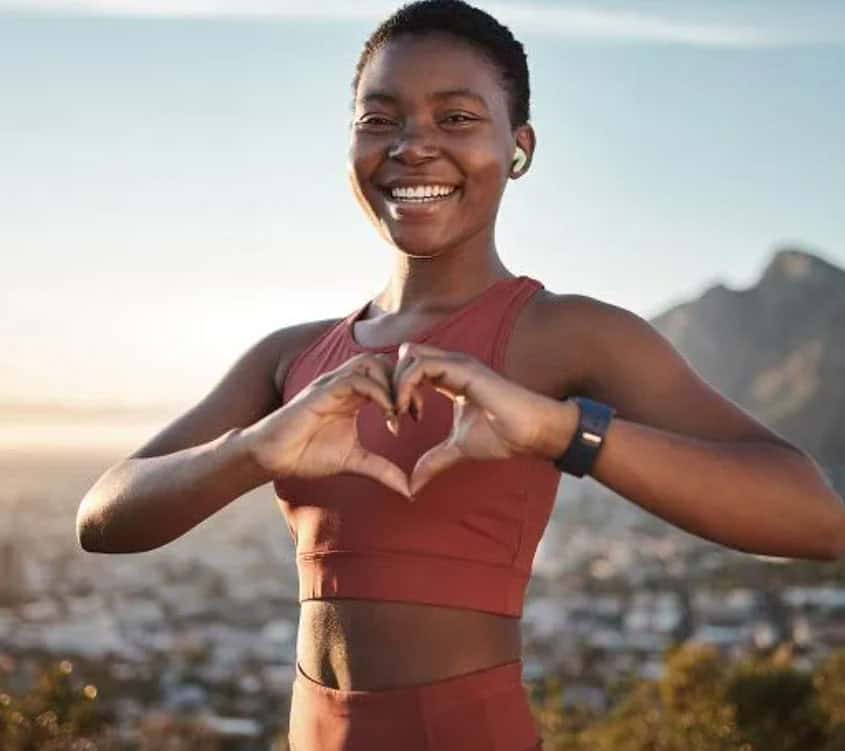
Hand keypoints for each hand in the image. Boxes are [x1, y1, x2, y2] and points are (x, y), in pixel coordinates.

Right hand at [246, 352, 412, 498]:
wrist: (273, 457)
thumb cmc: (308, 455)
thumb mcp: (355, 462)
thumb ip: (382, 470)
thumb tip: (409, 490)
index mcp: (354, 395)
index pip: (389, 376)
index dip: (408, 392)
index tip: (418, 418)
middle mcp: (345, 383)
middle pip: (385, 362)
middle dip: (405, 383)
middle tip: (415, 412)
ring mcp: (333, 383)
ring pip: (372, 363)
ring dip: (392, 384)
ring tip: (400, 413)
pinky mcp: (323, 390)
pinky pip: (357, 380)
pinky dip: (378, 393)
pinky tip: (387, 415)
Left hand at [392, 342, 577, 495]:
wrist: (530, 433)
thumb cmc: (502, 436)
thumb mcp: (457, 449)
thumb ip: (433, 460)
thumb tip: (412, 485)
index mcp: (449, 377)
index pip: (410, 368)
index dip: (396, 390)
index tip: (396, 420)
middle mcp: (451, 364)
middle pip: (404, 355)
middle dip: (390, 381)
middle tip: (393, 414)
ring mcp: (457, 363)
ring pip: (408, 355)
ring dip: (396, 383)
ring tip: (398, 413)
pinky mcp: (462, 368)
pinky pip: (421, 366)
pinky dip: (406, 386)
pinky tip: (408, 411)